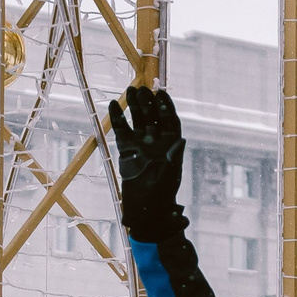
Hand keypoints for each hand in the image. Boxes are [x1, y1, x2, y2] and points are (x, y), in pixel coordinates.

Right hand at [109, 83, 185, 238]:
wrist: (144, 207)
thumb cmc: (162, 193)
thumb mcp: (170, 176)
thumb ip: (174, 158)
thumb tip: (182, 141)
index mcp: (171, 144)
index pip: (170, 120)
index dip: (166, 106)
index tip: (161, 93)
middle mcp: (157, 140)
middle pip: (153, 116)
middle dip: (148, 103)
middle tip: (141, 90)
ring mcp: (141, 143)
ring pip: (138, 120)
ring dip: (134, 106)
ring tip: (129, 91)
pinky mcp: (127, 149)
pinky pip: (122, 130)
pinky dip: (119, 118)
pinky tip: (113, 105)